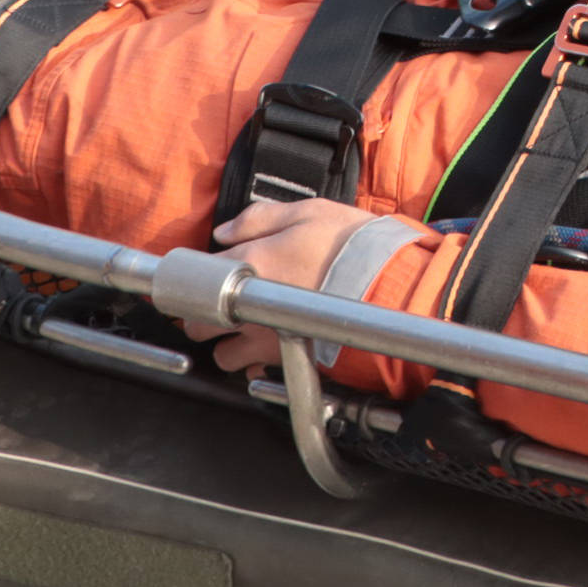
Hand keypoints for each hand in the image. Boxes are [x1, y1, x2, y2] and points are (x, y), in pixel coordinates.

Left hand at [185, 195, 371, 373]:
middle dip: (203, 316)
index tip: (203, 276)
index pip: (197, 275)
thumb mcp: (309, 212)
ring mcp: (266, 338)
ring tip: (250, 330)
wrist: (390, 287)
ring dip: (230, 344)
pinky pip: (255, 374)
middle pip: (198, 323)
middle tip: (222, 306)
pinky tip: (274, 349)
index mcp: (249, 263)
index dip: (198, 276)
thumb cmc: (353, 247)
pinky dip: (258, 365)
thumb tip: (223, 231)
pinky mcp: (286, 361)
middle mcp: (249, 305)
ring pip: (224, 355)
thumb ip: (259, 218)